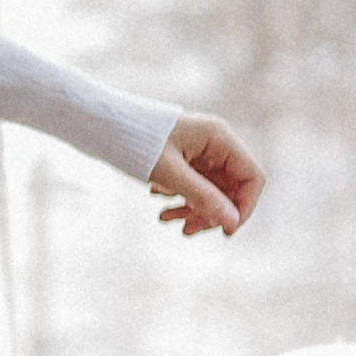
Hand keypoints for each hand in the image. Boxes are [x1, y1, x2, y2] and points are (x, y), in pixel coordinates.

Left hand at [148, 113, 263, 238]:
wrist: (104, 124)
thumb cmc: (136, 141)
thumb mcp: (170, 174)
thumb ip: (203, 197)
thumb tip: (232, 223)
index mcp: (220, 138)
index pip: (252, 177)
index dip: (244, 207)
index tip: (226, 231)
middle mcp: (216, 143)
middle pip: (233, 188)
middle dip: (214, 212)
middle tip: (188, 230)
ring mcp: (202, 152)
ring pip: (213, 191)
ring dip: (195, 210)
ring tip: (168, 222)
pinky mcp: (187, 159)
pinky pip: (196, 187)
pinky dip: (183, 202)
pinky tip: (162, 211)